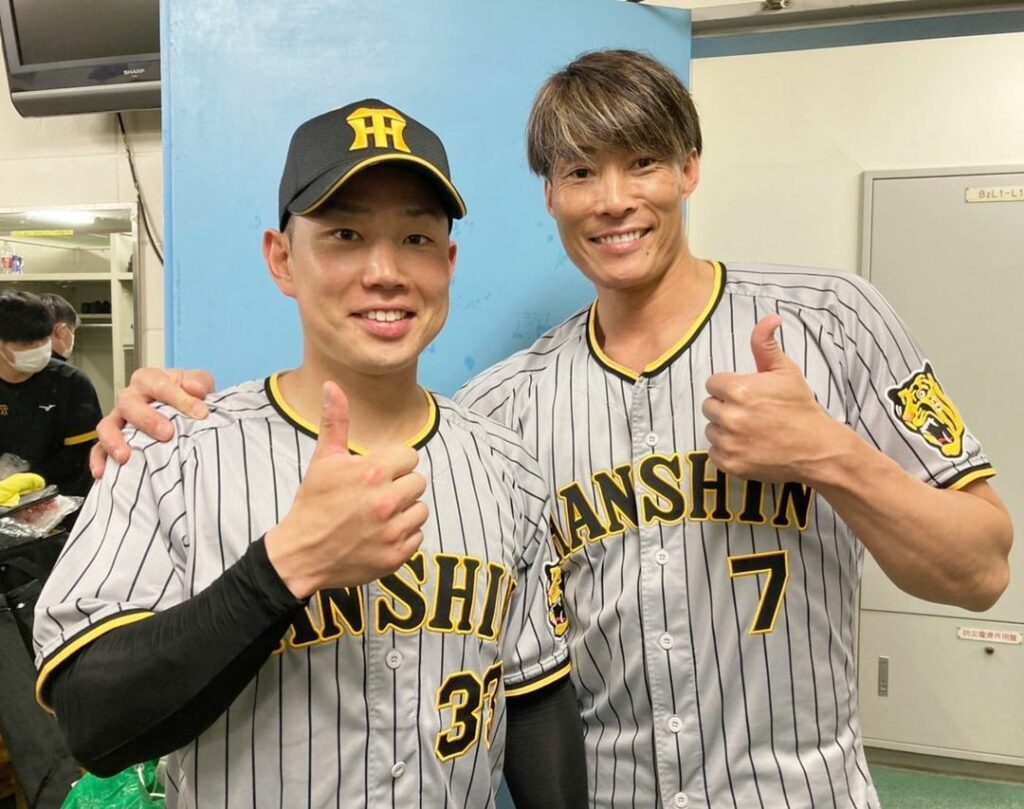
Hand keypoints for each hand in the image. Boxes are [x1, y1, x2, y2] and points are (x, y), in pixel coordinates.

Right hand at [90, 367, 215, 477]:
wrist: (187, 413)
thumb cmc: (190, 396)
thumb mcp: (199, 384)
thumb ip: (199, 383)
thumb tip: (198, 390)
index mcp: (149, 380)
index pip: (158, 384)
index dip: (179, 398)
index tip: (201, 413)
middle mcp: (130, 397)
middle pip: (128, 403)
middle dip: (147, 419)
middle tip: (167, 434)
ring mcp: (118, 419)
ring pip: (107, 426)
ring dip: (114, 440)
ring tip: (125, 456)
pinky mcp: (112, 440)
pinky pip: (98, 449)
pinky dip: (98, 460)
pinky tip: (102, 473)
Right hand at [265, 381, 427, 597]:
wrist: (301, 554)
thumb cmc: (313, 503)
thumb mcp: (323, 460)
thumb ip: (335, 422)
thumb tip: (332, 385)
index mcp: (373, 473)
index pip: (410, 457)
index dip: (394, 464)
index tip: (376, 474)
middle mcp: (387, 501)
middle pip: (418, 482)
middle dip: (400, 486)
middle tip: (375, 496)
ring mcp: (393, 531)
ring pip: (421, 510)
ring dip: (405, 511)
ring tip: (379, 515)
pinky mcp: (396, 555)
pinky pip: (418, 536)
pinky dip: (404, 536)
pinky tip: (380, 535)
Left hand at [703, 315, 839, 483]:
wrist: (817, 449)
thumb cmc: (801, 408)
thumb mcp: (786, 371)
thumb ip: (766, 345)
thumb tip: (769, 318)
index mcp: (739, 389)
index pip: (713, 383)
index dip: (728, 387)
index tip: (746, 394)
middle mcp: (730, 416)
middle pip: (709, 405)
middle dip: (725, 406)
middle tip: (750, 412)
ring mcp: (729, 442)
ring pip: (711, 429)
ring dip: (725, 428)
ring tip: (751, 430)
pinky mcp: (730, 463)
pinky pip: (714, 452)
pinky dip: (727, 450)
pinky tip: (748, 446)